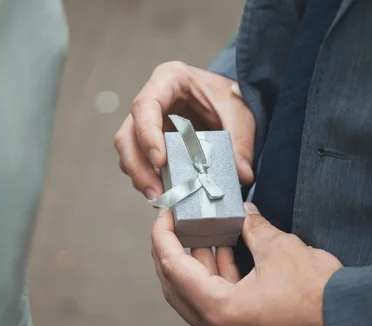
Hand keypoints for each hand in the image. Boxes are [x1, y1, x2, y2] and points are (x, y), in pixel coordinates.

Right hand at [114, 61, 254, 198]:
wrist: (229, 99)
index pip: (145, 106)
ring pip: (128, 152)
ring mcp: (147, 122)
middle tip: (157, 193)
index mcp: (169, 79)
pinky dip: (149, 179)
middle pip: (128, 134)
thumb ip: (240, 143)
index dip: (148, 135)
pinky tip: (165, 194)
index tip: (160, 162)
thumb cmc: (229, 97)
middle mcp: (151, 100)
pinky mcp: (150, 142)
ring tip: (161, 199)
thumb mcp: (240, 114)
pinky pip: (140, 162)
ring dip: (140, 177)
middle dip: (139, 167)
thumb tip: (243, 176)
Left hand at [151, 203, 342, 325]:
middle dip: (175, 251)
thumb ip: (254, 229)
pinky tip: (227, 253)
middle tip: (177, 224)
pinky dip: (218, 279)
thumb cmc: (318, 299)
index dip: (164, 237)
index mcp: (219, 311)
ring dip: (199, 264)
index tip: (164, 215)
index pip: (174, 269)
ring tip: (205, 232)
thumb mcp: (281, 250)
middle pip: (178, 287)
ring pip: (198, 297)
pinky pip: (218, 306)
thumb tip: (244, 214)